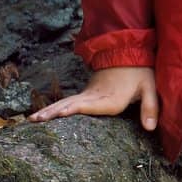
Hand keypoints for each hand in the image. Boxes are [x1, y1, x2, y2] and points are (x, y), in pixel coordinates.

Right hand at [28, 66, 158, 130]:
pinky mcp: (87, 93)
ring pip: (65, 102)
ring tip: (31, 119)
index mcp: (110, 98)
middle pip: (71, 104)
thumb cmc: (140, 72)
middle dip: (53, 112)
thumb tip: (150, 128)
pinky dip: (54, 108)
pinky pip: (68, 101)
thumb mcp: (150, 88)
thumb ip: (150, 107)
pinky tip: (42, 115)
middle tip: (35, 120)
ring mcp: (89, 94)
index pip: (91, 104)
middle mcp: (95, 96)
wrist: (129, 53)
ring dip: (49, 110)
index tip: (60, 112)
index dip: (76, 108)